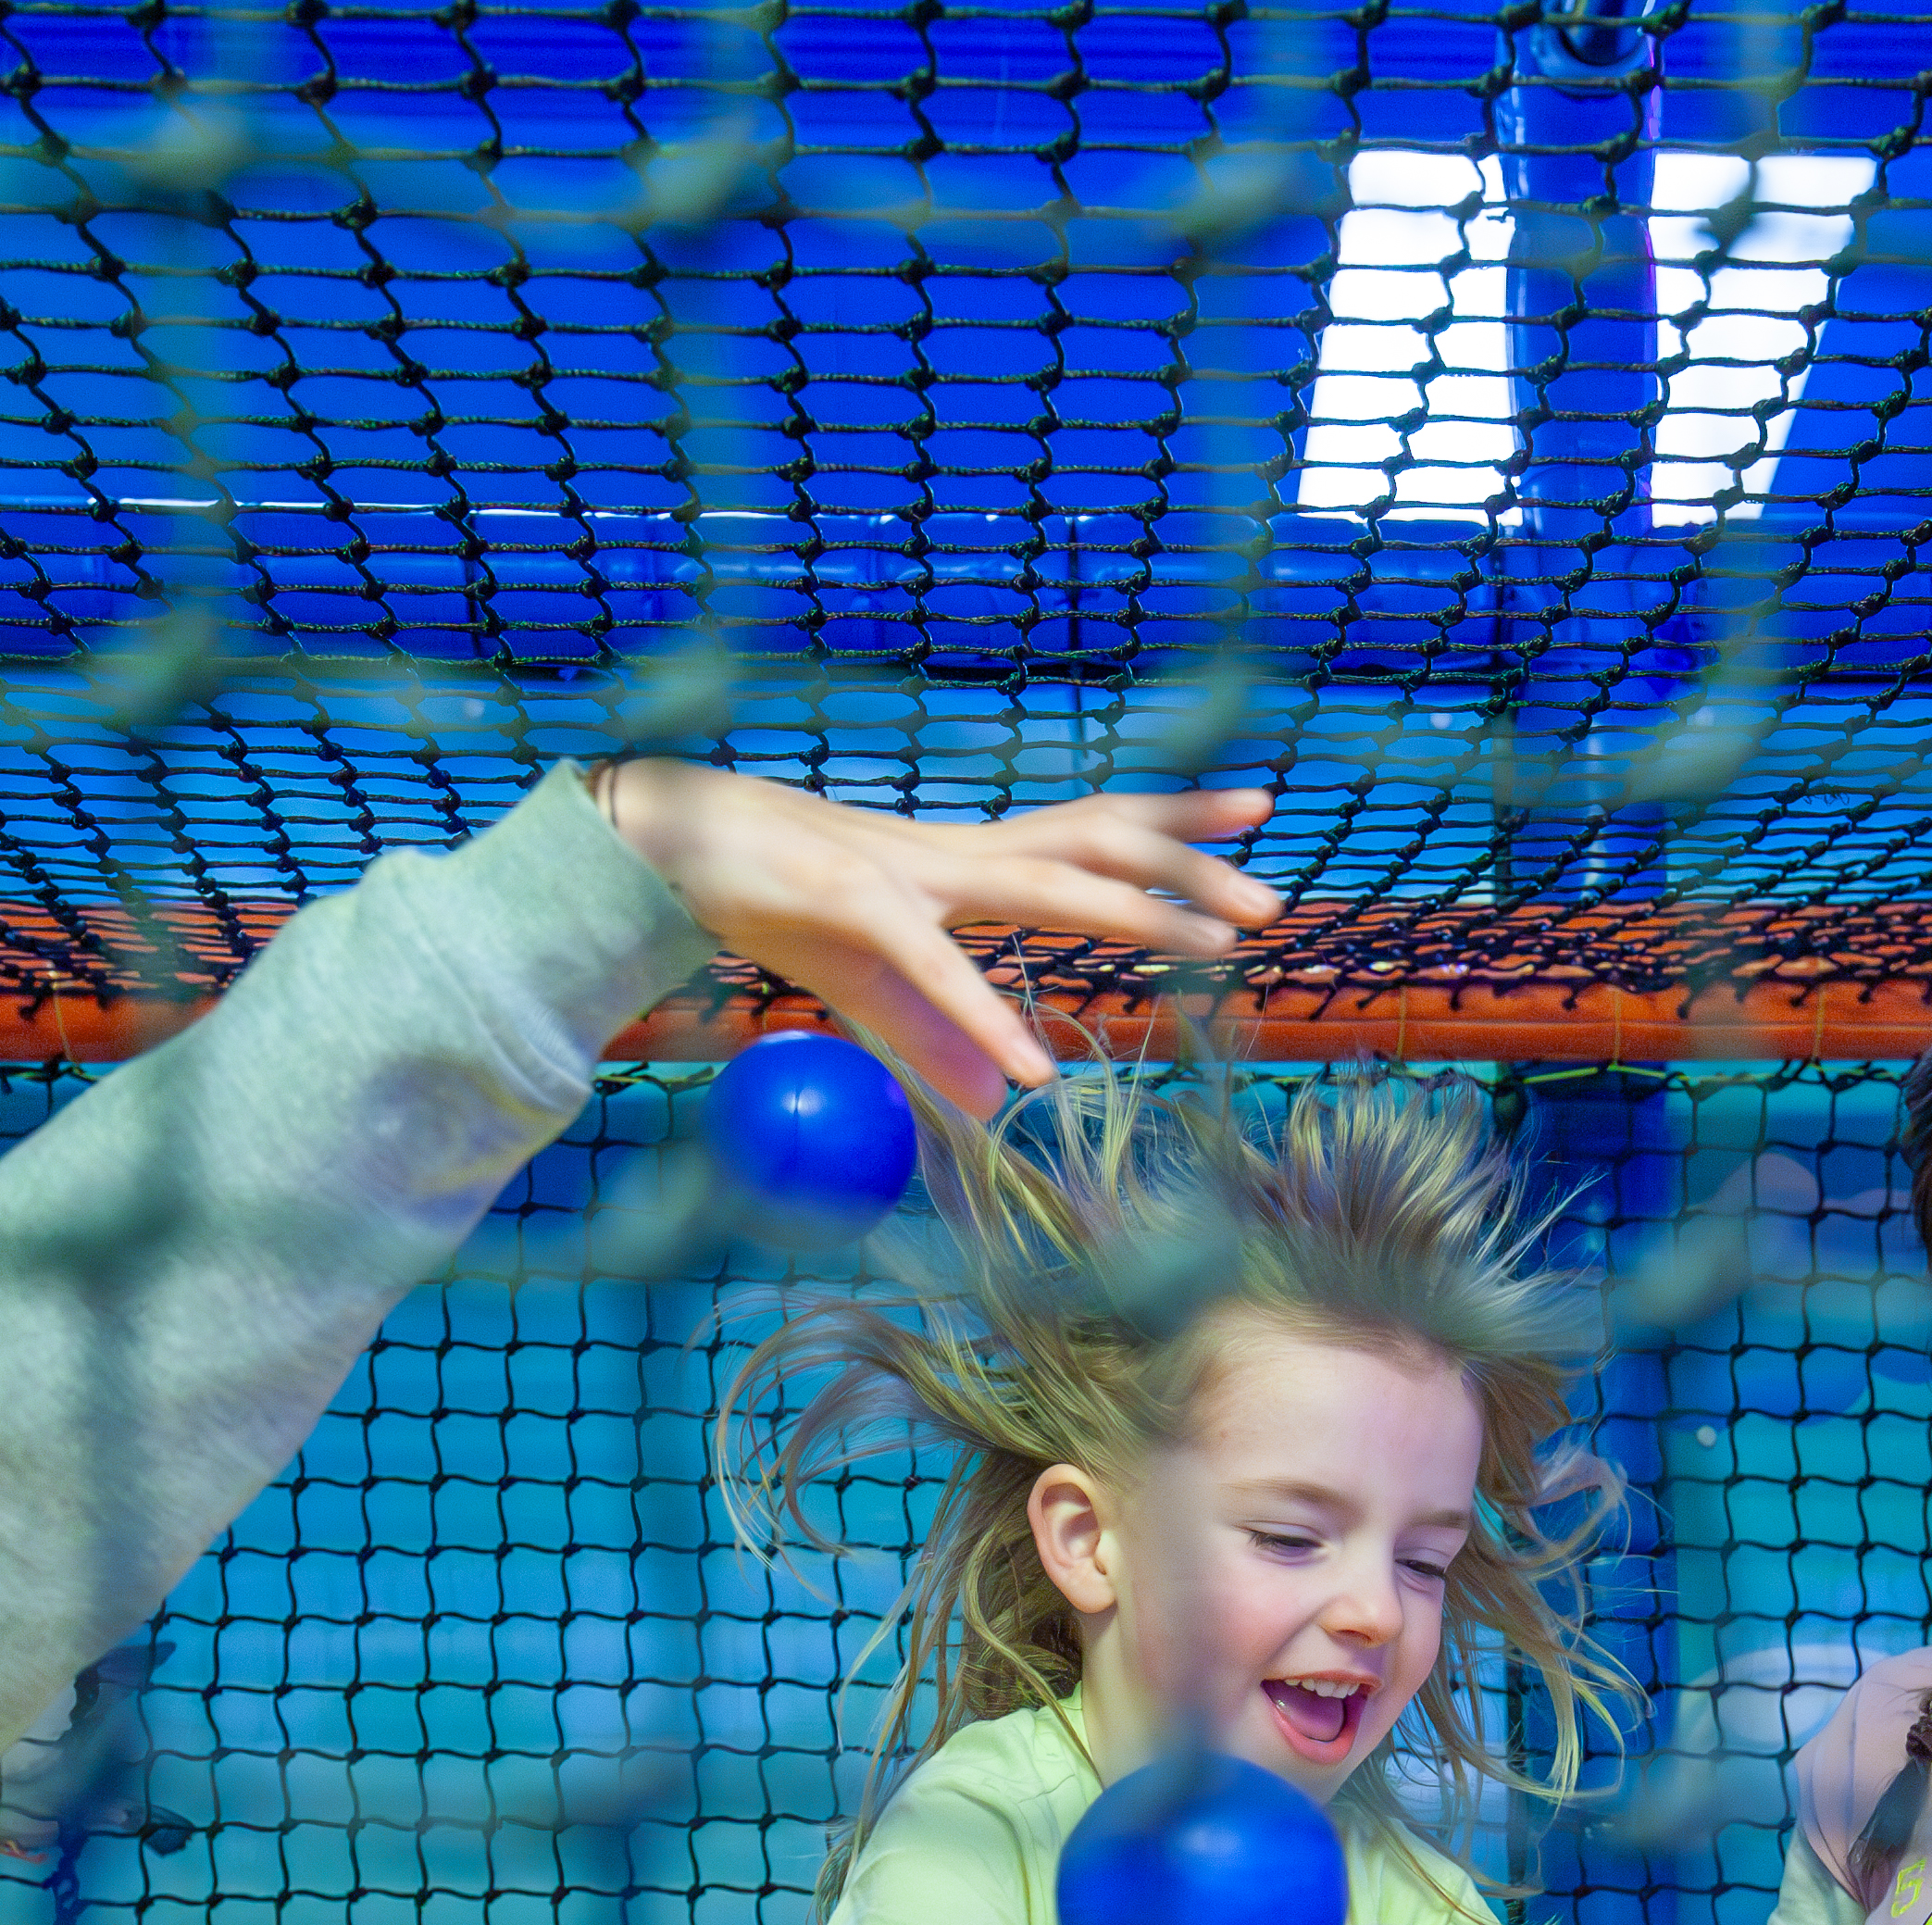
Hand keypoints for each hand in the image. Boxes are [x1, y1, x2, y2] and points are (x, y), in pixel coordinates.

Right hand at [593, 764, 1280, 1112]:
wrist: (658, 842)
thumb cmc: (763, 897)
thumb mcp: (864, 982)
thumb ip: (932, 1035)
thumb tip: (993, 1098)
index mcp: (961, 863)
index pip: (1087, 832)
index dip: (1169, 825)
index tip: (1252, 820)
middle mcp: (952, 853)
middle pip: (1094, 838)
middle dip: (1188, 860)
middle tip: (1273, 894)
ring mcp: (907, 869)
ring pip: (1048, 878)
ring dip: (1137, 912)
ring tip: (1215, 943)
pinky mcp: (850, 903)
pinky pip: (932, 970)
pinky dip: (983, 1020)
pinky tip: (1030, 1071)